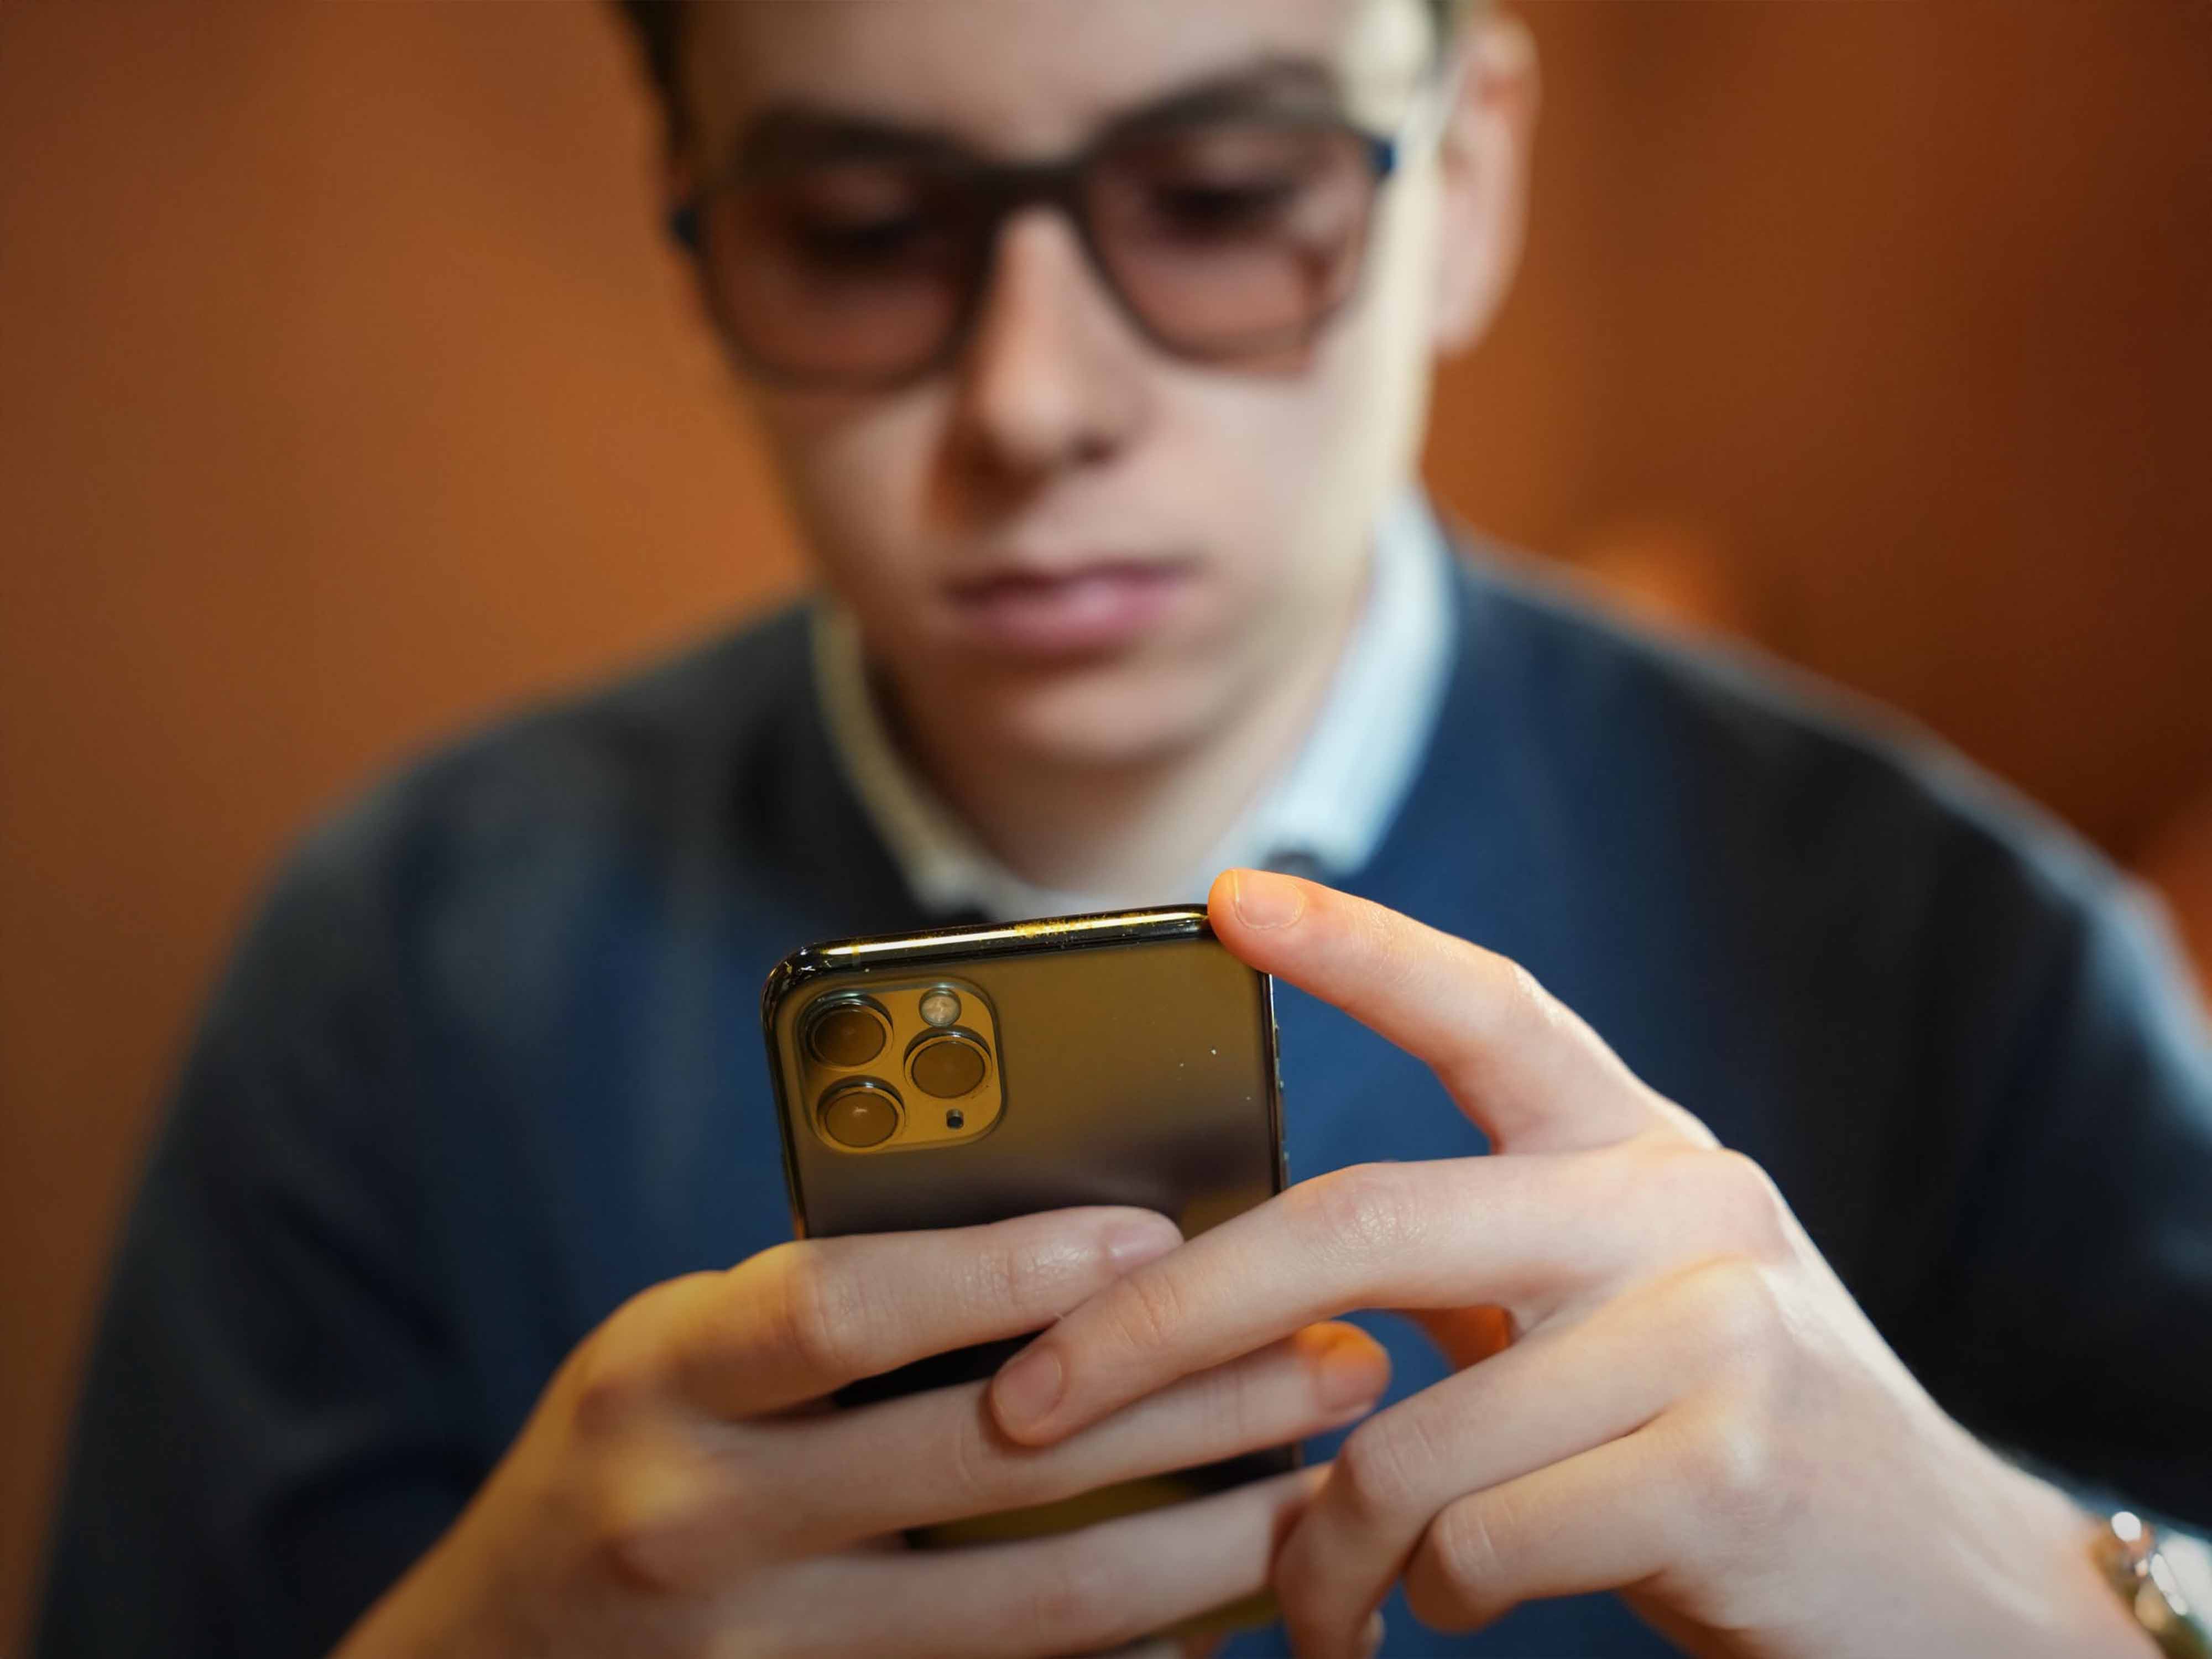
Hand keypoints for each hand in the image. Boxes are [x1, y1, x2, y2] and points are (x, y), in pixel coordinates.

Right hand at [333, 1204, 1387, 1658]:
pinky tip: (1223, 1612)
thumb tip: (1068, 1249)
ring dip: (1198, 1548)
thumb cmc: (629, 1448)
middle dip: (1181, 1410)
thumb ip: (830, 1301)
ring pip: (1024, 1609)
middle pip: (981, 1466)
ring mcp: (758, 1656)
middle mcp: (699, 1522)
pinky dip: (1126, 1656)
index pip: (841, 1309)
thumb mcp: (683, 1345)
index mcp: (662, 1376)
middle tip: (1330, 1359)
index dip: (1004, 1270)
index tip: (1160, 1236)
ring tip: (1321, 1487)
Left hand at [986, 871, 2149, 1658]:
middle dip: (1163, 1321)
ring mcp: (1715, 1330)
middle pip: (1359, 1225)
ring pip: (1405, 1437)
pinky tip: (1449, 1609)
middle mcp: (1679, 1209)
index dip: (1355, 947)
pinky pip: (1480, 1541)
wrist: (1949, 1591)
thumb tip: (1261, 1304)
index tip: (1222, 900)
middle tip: (1033, 1400)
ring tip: (1315, 1604)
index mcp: (1639, 1153)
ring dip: (1320, 1549)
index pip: (1490, 1009)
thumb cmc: (1725, 1446)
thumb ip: (1481, 1277)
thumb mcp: (1619, 1320)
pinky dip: (1429, 1596)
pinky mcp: (1732, 1466)